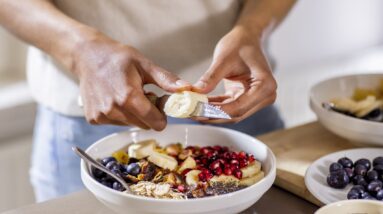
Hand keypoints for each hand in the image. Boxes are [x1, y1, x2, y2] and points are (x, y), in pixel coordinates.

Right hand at [74, 35, 190, 129]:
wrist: (88, 56)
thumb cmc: (118, 57)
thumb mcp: (145, 64)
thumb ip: (166, 80)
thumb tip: (187, 89)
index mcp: (128, 98)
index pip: (156, 123)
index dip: (162, 115)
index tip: (158, 102)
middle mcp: (113, 110)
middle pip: (144, 125)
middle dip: (148, 114)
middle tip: (143, 95)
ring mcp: (102, 116)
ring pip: (130, 125)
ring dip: (133, 114)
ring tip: (127, 94)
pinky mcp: (94, 119)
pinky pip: (116, 123)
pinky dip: (119, 114)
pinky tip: (114, 98)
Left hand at [193, 26, 276, 122]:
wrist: (247, 38)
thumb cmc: (239, 44)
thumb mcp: (223, 59)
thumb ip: (210, 77)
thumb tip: (196, 92)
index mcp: (265, 85)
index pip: (238, 107)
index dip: (216, 111)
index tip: (197, 111)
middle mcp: (265, 96)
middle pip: (235, 114)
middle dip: (212, 115)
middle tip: (191, 113)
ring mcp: (257, 99)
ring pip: (231, 114)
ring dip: (211, 113)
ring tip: (191, 111)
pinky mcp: (247, 99)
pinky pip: (229, 107)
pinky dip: (214, 107)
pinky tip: (199, 106)